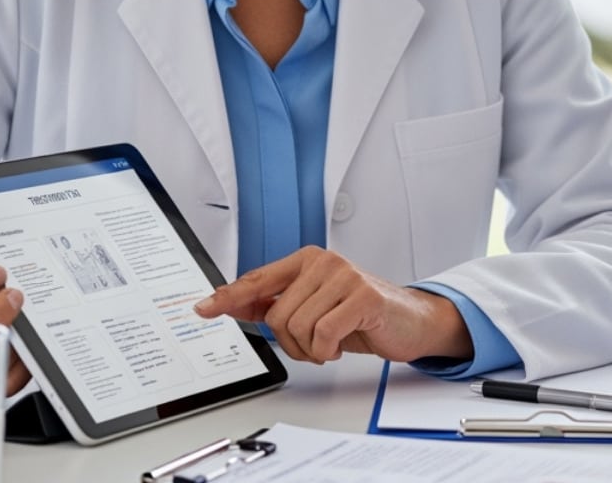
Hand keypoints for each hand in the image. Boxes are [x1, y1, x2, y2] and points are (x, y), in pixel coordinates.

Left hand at [193, 246, 473, 364]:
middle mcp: (323, 262)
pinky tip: (341, 344)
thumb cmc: (360, 314)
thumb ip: (274, 303)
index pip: (258, 279)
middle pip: (276, 315)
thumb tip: (231, 304)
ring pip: (298, 327)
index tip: (203, 308)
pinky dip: (328, 350)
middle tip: (314, 344)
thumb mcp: (313, 308)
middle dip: (291, 342)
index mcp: (306, 260)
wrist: (408, 321)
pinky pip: (323, 334)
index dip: (228, 296)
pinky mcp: (362, 295)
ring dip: (311, 349)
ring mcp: (344, 275)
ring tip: (330, 343)